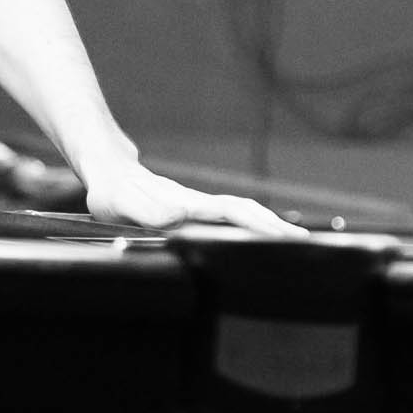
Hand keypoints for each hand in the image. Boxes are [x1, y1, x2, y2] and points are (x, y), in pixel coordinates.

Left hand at [82, 161, 305, 237]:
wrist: (108, 169)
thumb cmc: (111, 191)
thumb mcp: (119, 203)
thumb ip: (146, 211)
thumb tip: (178, 217)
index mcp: (183, 204)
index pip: (227, 212)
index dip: (253, 223)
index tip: (279, 235)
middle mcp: (195, 204)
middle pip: (243, 211)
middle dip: (272, 226)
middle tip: (303, 243)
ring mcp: (196, 207)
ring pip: (239, 213)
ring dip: (266, 225)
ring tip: (294, 242)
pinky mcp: (193, 212)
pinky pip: (229, 216)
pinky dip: (252, 225)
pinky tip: (262, 238)